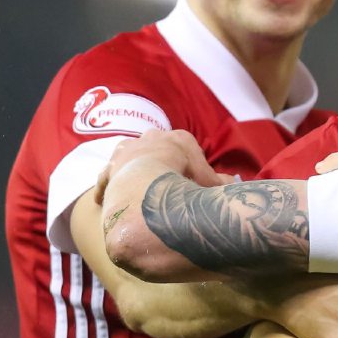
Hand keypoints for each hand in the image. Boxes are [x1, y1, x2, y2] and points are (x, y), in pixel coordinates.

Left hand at [95, 129, 225, 202]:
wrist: (149, 185)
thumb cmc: (184, 181)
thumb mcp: (209, 183)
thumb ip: (219, 183)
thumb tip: (231, 185)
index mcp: (179, 138)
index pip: (186, 147)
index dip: (191, 164)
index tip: (193, 179)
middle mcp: (151, 138)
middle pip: (156, 146)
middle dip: (160, 160)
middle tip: (166, 182)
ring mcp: (127, 151)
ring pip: (130, 156)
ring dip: (133, 168)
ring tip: (138, 187)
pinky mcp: (110, 168)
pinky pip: (107, 176)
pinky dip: (108, 186)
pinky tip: (107, 199)